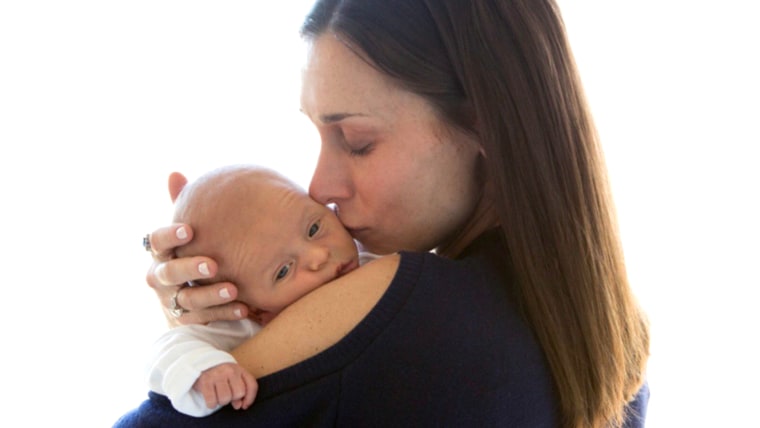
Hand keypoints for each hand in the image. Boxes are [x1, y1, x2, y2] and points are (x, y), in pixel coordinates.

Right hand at [145, 172, 248, 325]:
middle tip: (212, 263)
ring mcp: (172, 302)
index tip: (189, 229)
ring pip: (188, 300)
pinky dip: (224, 314)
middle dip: (190, 268)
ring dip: (212, 295)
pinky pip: (204, 319)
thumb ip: (182, 205)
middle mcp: (160, 278)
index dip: (169, 236)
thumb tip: (174, 173)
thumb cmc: (191, 253)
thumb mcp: (186, 233)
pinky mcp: (186, 321)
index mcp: (159, 254)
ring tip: (234, 289)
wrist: (191, 297)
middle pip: (168, 274)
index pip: (155, 242)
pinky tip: (245, 309)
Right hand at [192, 363, 257, 410]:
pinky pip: (212, 401)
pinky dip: (211, 404)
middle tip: (226, 394)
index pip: (252, 385)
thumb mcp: (233, 379)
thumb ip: (239, 390)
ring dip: (221, 401)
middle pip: (238, 393)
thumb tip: (239, 405)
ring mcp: (217, 375)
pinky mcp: (205, 381)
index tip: (244, 406)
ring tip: (217, 394)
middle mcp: (230, 370)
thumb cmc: (220, 375)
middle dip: (233, 398)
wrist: (200, 364)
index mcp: (239, 369)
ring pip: (225, 398)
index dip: (250, 398)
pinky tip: (210, 398)